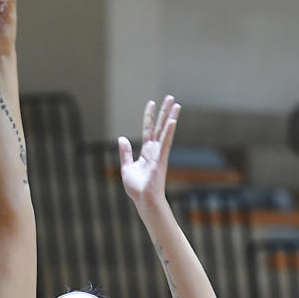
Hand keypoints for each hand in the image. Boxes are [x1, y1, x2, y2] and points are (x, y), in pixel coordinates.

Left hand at [118, 96, 179, 210]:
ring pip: (165, 131)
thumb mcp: (126, 167)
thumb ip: (125, 152)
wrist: (143, 200)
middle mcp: (155, 150)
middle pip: (160, 126)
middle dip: (165, 111)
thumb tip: (122, 138)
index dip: (149, 116)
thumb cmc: (137, 188)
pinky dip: (168, 131)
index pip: (148, 129)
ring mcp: (159, 153)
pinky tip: (172, 120)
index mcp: (147, 151)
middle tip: (171, 97)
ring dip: (170, 117)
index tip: (151, 103)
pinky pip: (165, 142)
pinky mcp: (161, 159)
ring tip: (176, 103)